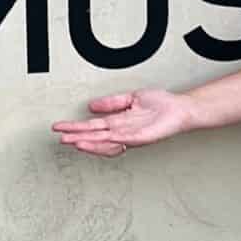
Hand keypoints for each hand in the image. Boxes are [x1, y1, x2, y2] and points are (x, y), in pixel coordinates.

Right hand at [52, 87, 189, 157]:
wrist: (180, 108)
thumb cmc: (161, 105)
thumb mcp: (131, 98)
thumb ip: (112, 103)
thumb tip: (91, 106)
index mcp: (119, 123)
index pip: (93, 127)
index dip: (76, 127)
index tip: (60, 127)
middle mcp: (123, 131)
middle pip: (95, 135)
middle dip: (77, 136)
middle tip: (61, 138)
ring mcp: (132, 136)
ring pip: (106, 141)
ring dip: (90, 143)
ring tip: (75, 141)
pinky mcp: (142, 137)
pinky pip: (124, 139)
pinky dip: (112, 140)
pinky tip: (101, 138)